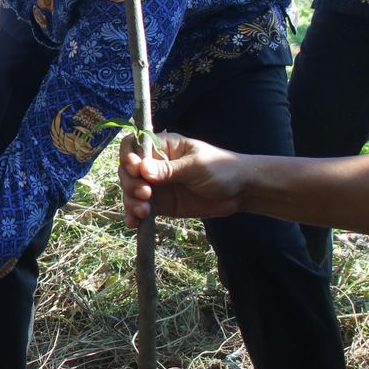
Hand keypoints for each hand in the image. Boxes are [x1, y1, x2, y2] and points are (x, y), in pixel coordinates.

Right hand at [119, 132, 248, 225]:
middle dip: (130, 183)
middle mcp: (154, 164)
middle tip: (146, 194)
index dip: (128, 156)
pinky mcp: (161, 204)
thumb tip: (142, 169)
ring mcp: (156, 185)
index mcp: (162, 147)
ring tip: (144, 212)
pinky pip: (141, 209)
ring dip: (131, 201)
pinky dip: (134, 215)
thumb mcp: (196, 166)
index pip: (133, 145)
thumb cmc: (221, 169)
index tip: (135, 169)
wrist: (240, 192)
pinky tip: (134, 223)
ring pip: (131, 191)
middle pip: (127, 171)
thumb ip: (169, 169)